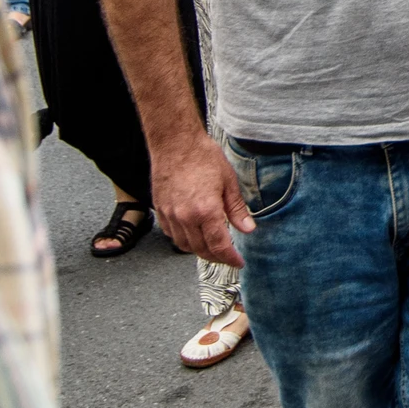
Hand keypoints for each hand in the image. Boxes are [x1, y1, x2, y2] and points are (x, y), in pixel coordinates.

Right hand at [151, 130, 253, 265]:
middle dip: (216, 258)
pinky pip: (171, 234)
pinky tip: (194, 235)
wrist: (175, 144)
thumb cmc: (203, 157)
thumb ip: (237, 210)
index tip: (238, 263)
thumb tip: (248, 229)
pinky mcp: (160, 210)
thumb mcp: (229, 182)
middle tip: (228, 258)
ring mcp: (170, 215)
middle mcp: (185, 217)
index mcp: (206, 211)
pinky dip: (183, 240)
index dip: (230, 258)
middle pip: (201, 250)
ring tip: (213, 248)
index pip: (219, 245)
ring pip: (184, 245)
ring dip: (199, 251)